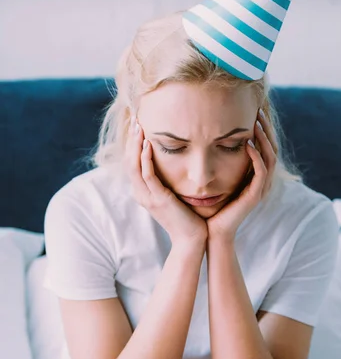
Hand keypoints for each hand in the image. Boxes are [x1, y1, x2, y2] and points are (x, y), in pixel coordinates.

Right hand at [124, 120, 207, 246]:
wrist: (192, 239)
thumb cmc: (188, 218)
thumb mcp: (174, 196)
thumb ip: (169, 182)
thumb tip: (175, 163)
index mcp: (143, 192)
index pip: (132, 163)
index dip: (132, 143)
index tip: (137, 125)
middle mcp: (141, 194)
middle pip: (128, 161)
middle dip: (131, 139)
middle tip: (135, 119)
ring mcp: (147, 197)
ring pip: (134, 166)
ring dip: (135, 144)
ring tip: (138, 126)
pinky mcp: (158, 199)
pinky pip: (147, 176)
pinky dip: (145, 159)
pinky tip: (147, 145)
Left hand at [206, 109, 276, 241]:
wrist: (213, 231)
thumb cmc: (213, 206)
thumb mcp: (220, 178)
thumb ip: (223, 162)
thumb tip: (214, 139)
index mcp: (257, 177)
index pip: (267, 148)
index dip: (263, 130)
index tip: (254, 111)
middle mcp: (262, 182)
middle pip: (273, 149)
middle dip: (266, 129)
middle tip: (259, 111)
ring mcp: (260, 189)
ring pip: (270, 158)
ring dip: (264, 139)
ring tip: (256, 123)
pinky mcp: (254, 196)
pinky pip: (260, 172)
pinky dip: (256, 156)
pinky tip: (248, 144)